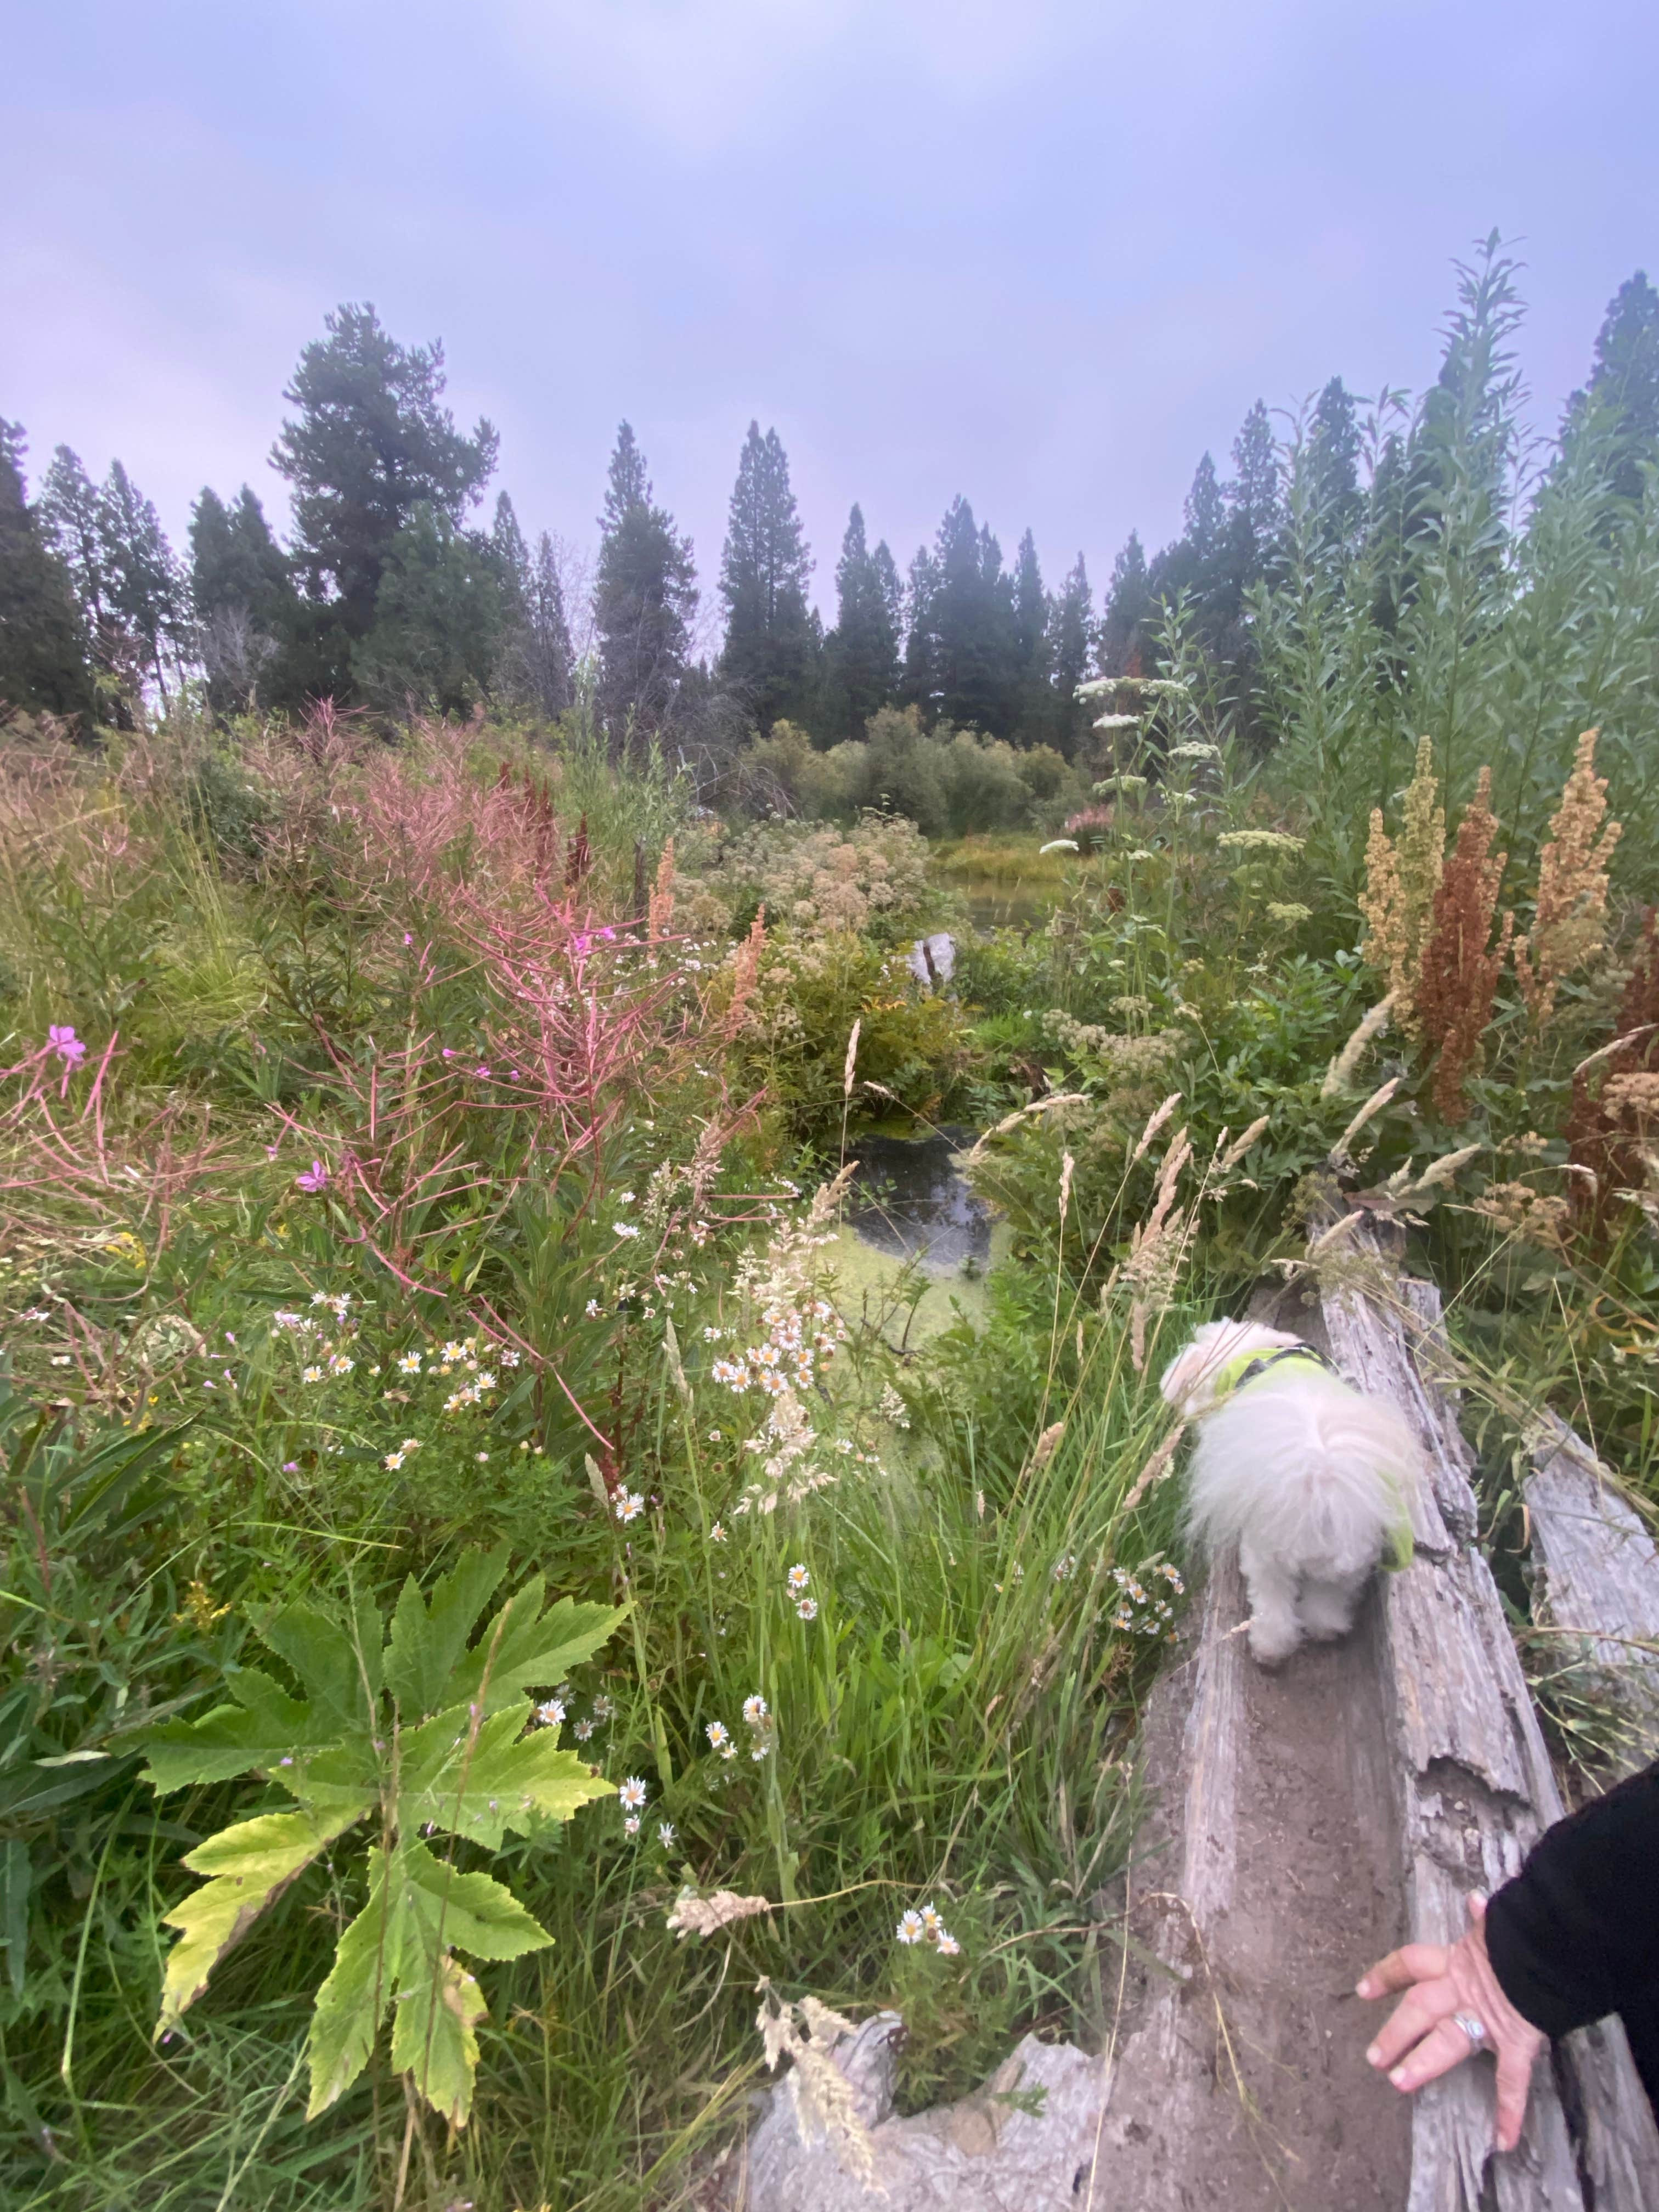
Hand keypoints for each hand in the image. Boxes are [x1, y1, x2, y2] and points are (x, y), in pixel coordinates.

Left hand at [1357, 1894, 1545, 2153]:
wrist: (1553, 1947)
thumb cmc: (1524, 1933)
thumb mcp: (1499, 1922)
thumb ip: (1485, 1917)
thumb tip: (1476, 1899)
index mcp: (1455, 1960)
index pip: (1410, 1964)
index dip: (1386, 1975)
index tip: (1363, 1991)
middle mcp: (1462, 1990)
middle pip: (1418, 2009)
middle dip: (1395, 2033)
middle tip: (1373, 2059)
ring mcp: (1487, 2018)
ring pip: (1447, 2043)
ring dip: (1424, 2064)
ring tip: (1399, 2083)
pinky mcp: (1515, 2040)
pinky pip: (1512, 2080)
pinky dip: (1511, 2111)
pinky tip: (1505, 2140)